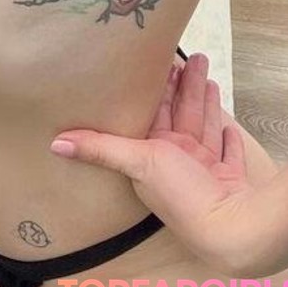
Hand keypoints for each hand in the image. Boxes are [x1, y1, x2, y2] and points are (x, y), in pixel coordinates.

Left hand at [51, 53, 273, 273]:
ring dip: (206, 101)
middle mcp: (178, 161)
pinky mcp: (230, 180)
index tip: (160, 60)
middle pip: (181, 112)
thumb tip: (54, 145)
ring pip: (204, 125)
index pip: (153, 111)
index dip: (156, 87)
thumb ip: (99, 148)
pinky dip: (228, 139)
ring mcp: (206, 171)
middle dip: (186, 84)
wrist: (233, 231)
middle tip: (192, 55)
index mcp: (152, 156)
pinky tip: (229, 125)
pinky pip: (229, 153)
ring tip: (208, 73)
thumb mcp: (137, 162)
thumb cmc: (183, 196)